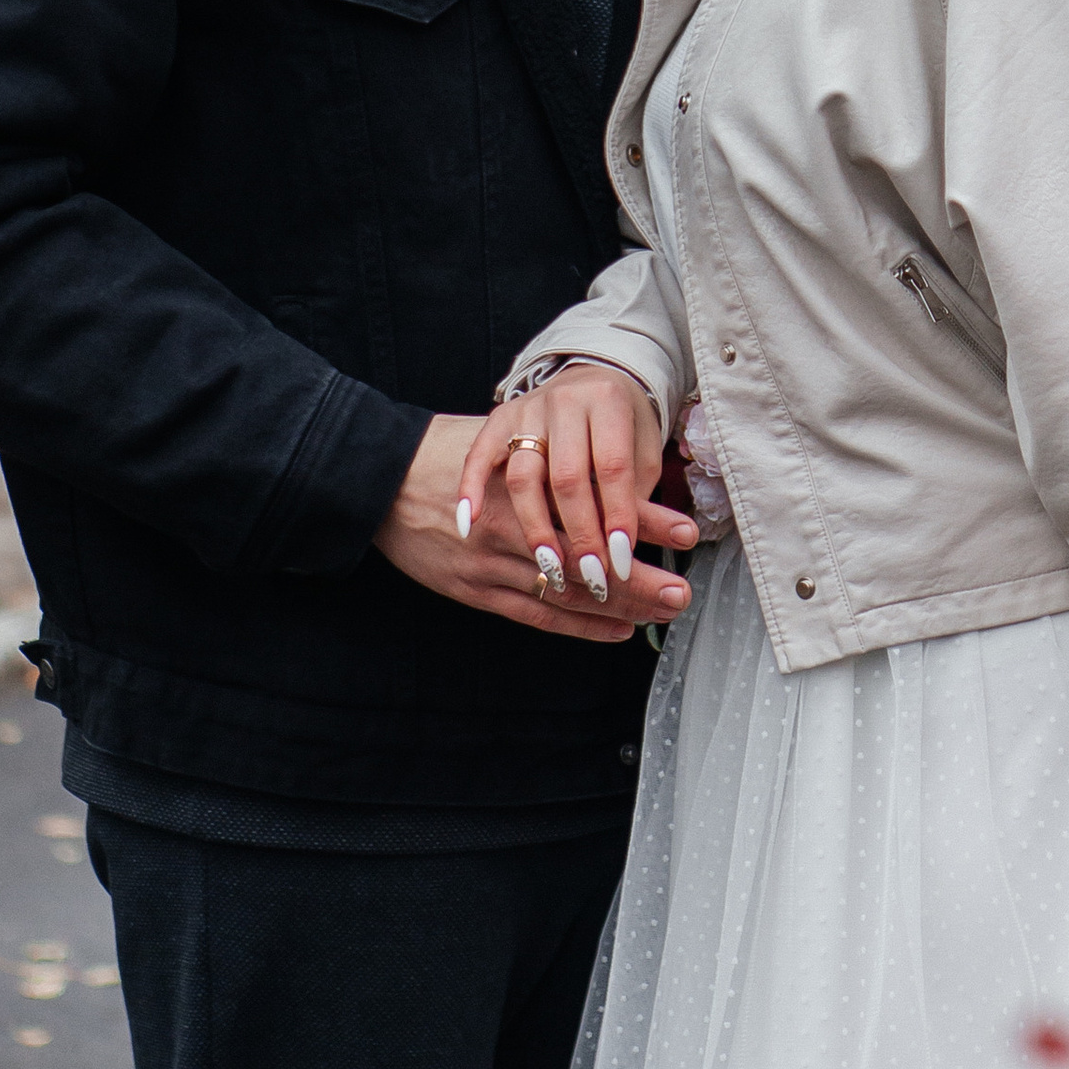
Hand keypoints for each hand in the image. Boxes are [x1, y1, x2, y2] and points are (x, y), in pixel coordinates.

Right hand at [376, 411, 693, 636]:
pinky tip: (617, 629)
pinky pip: (535, 613)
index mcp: (523, 476)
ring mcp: (490, 561)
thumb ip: (557, 459)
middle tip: (682, 589)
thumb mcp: (505, 438)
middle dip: (640, 576)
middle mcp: (510, 522)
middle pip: (587, 555)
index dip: (643, 522)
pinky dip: (579, 625)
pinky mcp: (474, 588)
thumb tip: (621, 473)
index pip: (596, 503)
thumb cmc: (450, 451)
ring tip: (662, 610)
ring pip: (567, 590)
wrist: (382, 478)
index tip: (686, 532)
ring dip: (619, 605)